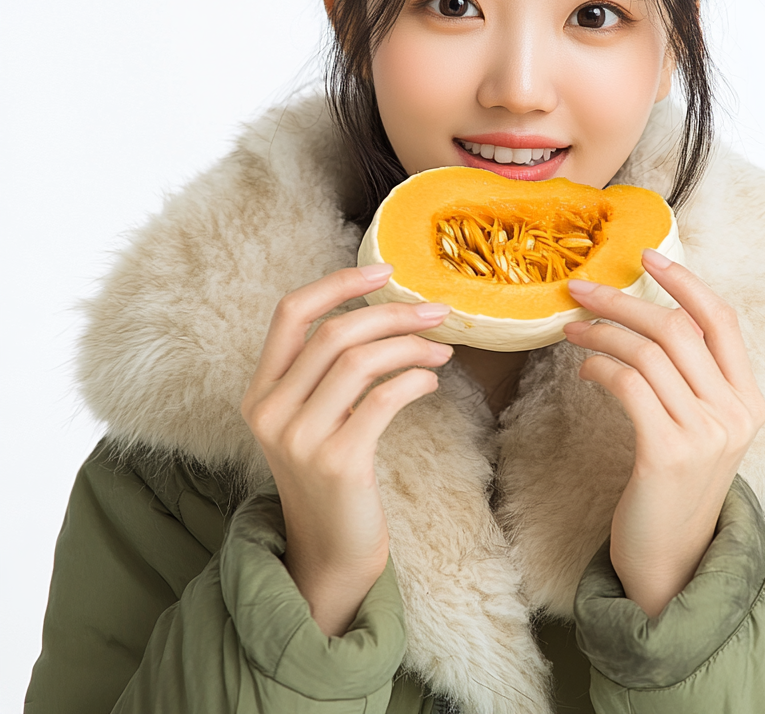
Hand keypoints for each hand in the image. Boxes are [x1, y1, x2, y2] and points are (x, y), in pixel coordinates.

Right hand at [241, 263, 452, 635]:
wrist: (331, 554)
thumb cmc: (334, 477)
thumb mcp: (316, 419)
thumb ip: (330, 372)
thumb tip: (393, 314)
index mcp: (260, 392)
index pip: (290, 313)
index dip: (339, 283)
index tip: (386, 271)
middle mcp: (269, 411)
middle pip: (334, 333)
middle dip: (394, 315)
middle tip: (437, 314)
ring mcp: (299, 438)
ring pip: (359, 361)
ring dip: (410, 347)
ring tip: (441, 354)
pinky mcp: (337, 462)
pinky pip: (383, 399)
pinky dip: (414, 381)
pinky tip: (430, 384)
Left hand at [563, 249, 764, 617]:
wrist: (673, 562)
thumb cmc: (674, 487)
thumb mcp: (700, 429)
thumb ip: (691, 380)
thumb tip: (646, 318)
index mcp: (749, 400)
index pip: (722, 320)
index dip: (684, 282)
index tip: (646, 255)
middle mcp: (735, 412)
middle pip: (676, 329)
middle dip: (622, 300)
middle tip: (580, 289)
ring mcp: (705, 433)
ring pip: (646, 352)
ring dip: (600, 331)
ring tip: (570, 328)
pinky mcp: (667, 452)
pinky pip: (627, 384)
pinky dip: (599, 364)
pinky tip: (584, 366)